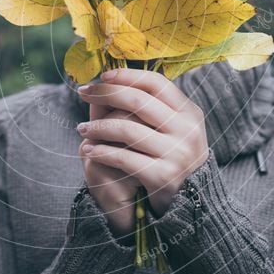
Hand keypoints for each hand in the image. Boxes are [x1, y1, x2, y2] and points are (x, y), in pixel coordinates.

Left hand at [77, 69, 209, 217]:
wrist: (192, 198)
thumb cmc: (173, 154)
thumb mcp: (174, 126)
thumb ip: (152, 105)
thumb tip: (112, 80)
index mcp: (189, 112)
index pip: (156, 82)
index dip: (127, 75)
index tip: (103, 76)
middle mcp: (186, 130)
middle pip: (137, 101)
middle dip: (105, 94)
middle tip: (83, 93)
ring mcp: (177, 153)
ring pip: (126, 129)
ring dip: (98, 127)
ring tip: (82, 129)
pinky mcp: (164, 176)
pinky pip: (124, 158)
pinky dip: (102, 152)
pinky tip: (88, 150)